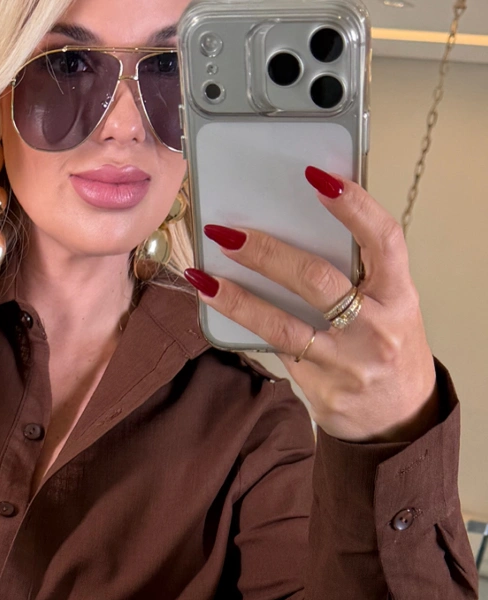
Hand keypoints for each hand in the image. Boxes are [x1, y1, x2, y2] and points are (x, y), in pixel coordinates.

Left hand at [189, 169, 437, 442]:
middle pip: (317, 281)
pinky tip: (220, 311)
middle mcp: (375, 330)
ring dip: (237, 300)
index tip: (319, 179)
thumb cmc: (390, 345)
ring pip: (283, 328)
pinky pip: (277, 354)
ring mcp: (345, 366)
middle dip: (268, 253)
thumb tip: (297, 228)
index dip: (354, 207)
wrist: (399, 418)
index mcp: (399, 296)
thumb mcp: (392, 303)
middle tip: (228, 233)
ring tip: (202, 277)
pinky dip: (247, 330)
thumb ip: (358, 271)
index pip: (383, 241)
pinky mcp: (320, 392)